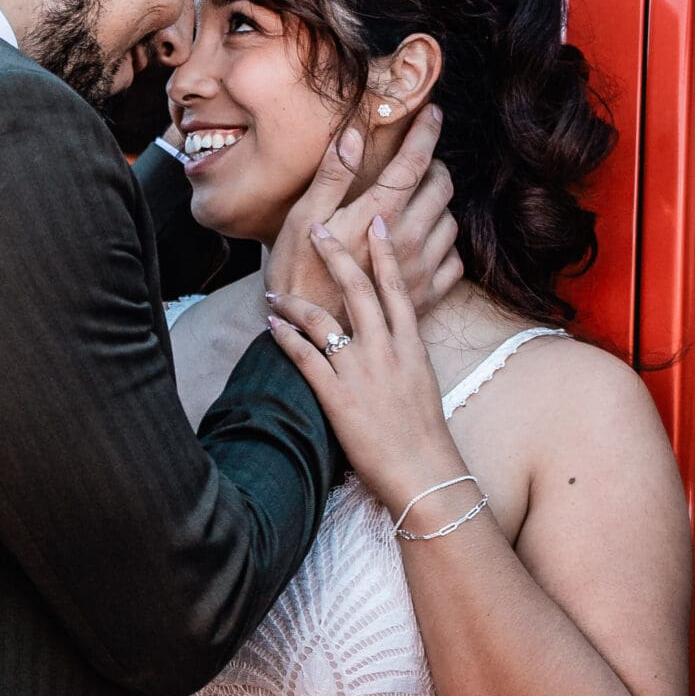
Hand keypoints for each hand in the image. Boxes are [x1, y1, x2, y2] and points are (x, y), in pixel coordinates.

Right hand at [263, 106, 461, 321]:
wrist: (311, 339)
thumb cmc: (297, 276)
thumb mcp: (304, 220)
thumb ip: (333, 176)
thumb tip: (354, 134)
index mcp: (378, 215)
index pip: (414, 161)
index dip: (426, 131)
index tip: (433, 112)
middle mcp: (408, 239)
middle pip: (441, 187)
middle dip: (434, 166)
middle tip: (417, 164)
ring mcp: (422, 270)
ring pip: (451, 222)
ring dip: (439, 205)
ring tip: (417, 204)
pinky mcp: (429, 296)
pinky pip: (455, 260)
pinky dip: (445, 245)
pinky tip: (425, 243)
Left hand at [265, 218, 465, 513]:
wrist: (423, 473)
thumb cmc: (423, 434)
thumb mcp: (423, 382)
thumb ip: (406, 352)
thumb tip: (395, 333)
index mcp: (411, 346)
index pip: (397, 288)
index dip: (385, 252)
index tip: (376, 221)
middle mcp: (386, 352)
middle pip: (359, 290)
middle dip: (336, 255)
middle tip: (317, 228)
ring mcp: (360, 373)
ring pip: (323, 320)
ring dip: (295, 301)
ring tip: (275, 291)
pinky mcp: (337, 397)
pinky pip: (305, 358)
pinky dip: (285, 338)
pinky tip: (271, 326)